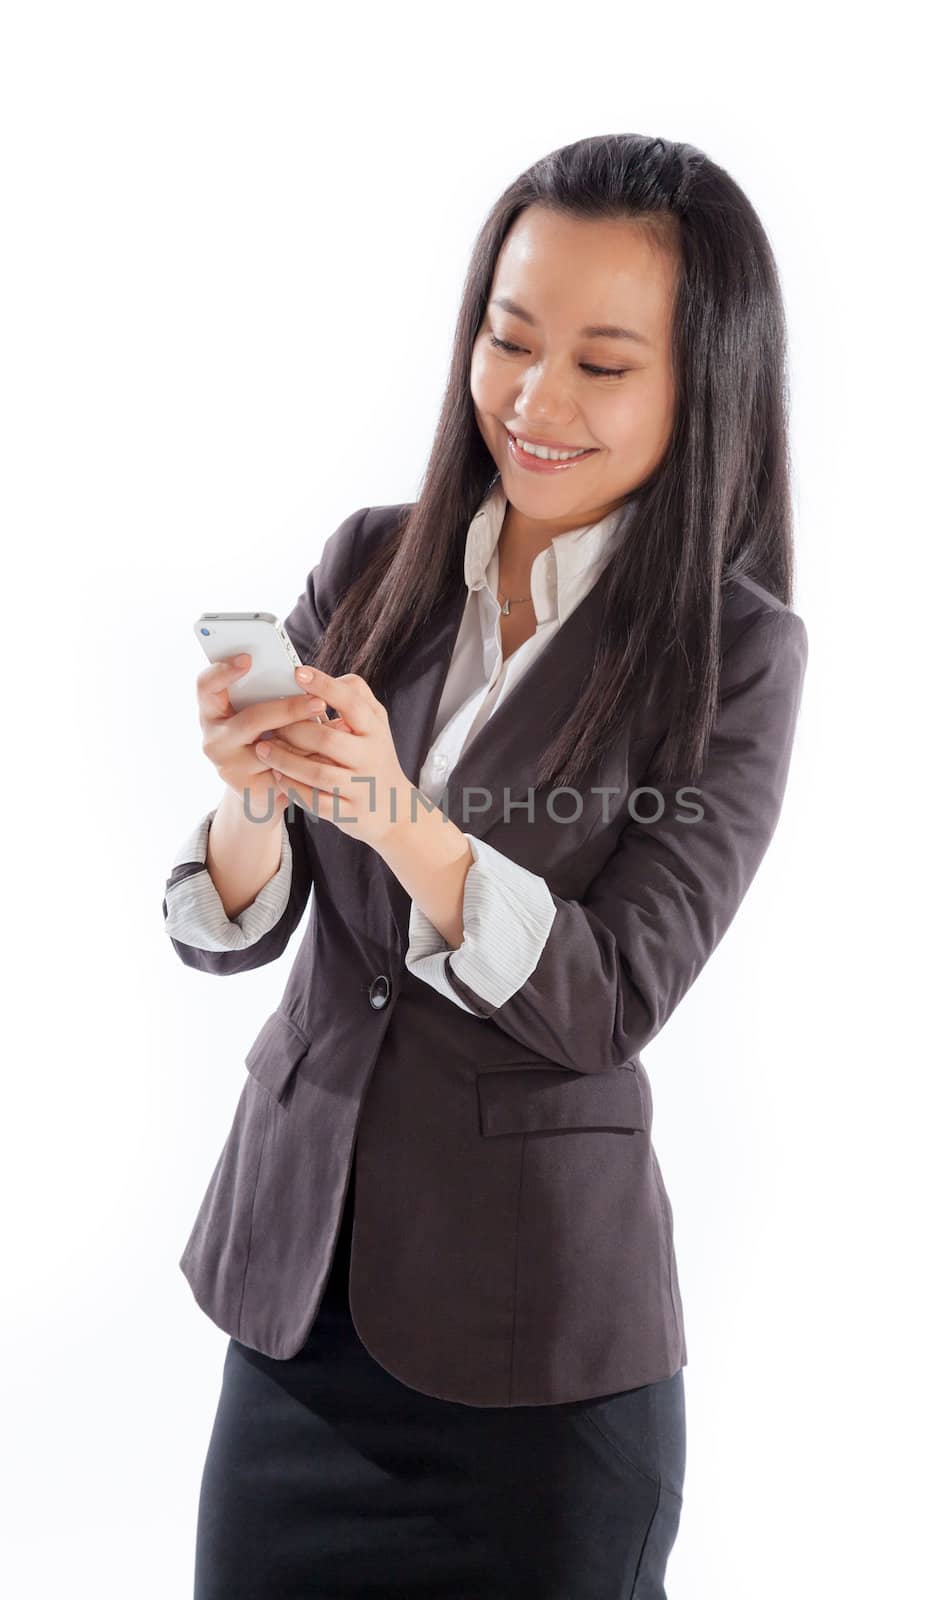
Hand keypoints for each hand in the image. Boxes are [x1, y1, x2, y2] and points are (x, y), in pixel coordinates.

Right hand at [196, 654, 329, 818]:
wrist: (262, 787)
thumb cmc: (265, 737)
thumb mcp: (262, 712)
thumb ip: (271, 693)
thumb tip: (307, 678)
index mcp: (212, 711)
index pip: (206, 685)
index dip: (223, 670)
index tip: (248, 659)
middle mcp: (213, 738)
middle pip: (251, 719)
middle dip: (288, 709)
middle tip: (318, 701)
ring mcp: (227, 766)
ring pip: (270, 749)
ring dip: (303, 738)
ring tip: (333, 729)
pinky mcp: (247, 788)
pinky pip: (281, 771)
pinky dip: (306, 761)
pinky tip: (327, 755)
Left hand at [256, 665, 415, 849]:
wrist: (394, 809)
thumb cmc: (375, 755)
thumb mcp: (375, 723)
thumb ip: (356, 696)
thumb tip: (326, 676)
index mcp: (375, 730)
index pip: (351, 703)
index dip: (324, 686)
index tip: (297, 672)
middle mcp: (371, 757)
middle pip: (327, 740)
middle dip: (293, 730)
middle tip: (269, 722)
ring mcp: (361, 787)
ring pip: (318, 773)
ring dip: (285, 760)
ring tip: (263, 749)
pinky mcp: (348, 813)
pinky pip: (315, 801)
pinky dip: (293, 788)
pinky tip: (276, 776)